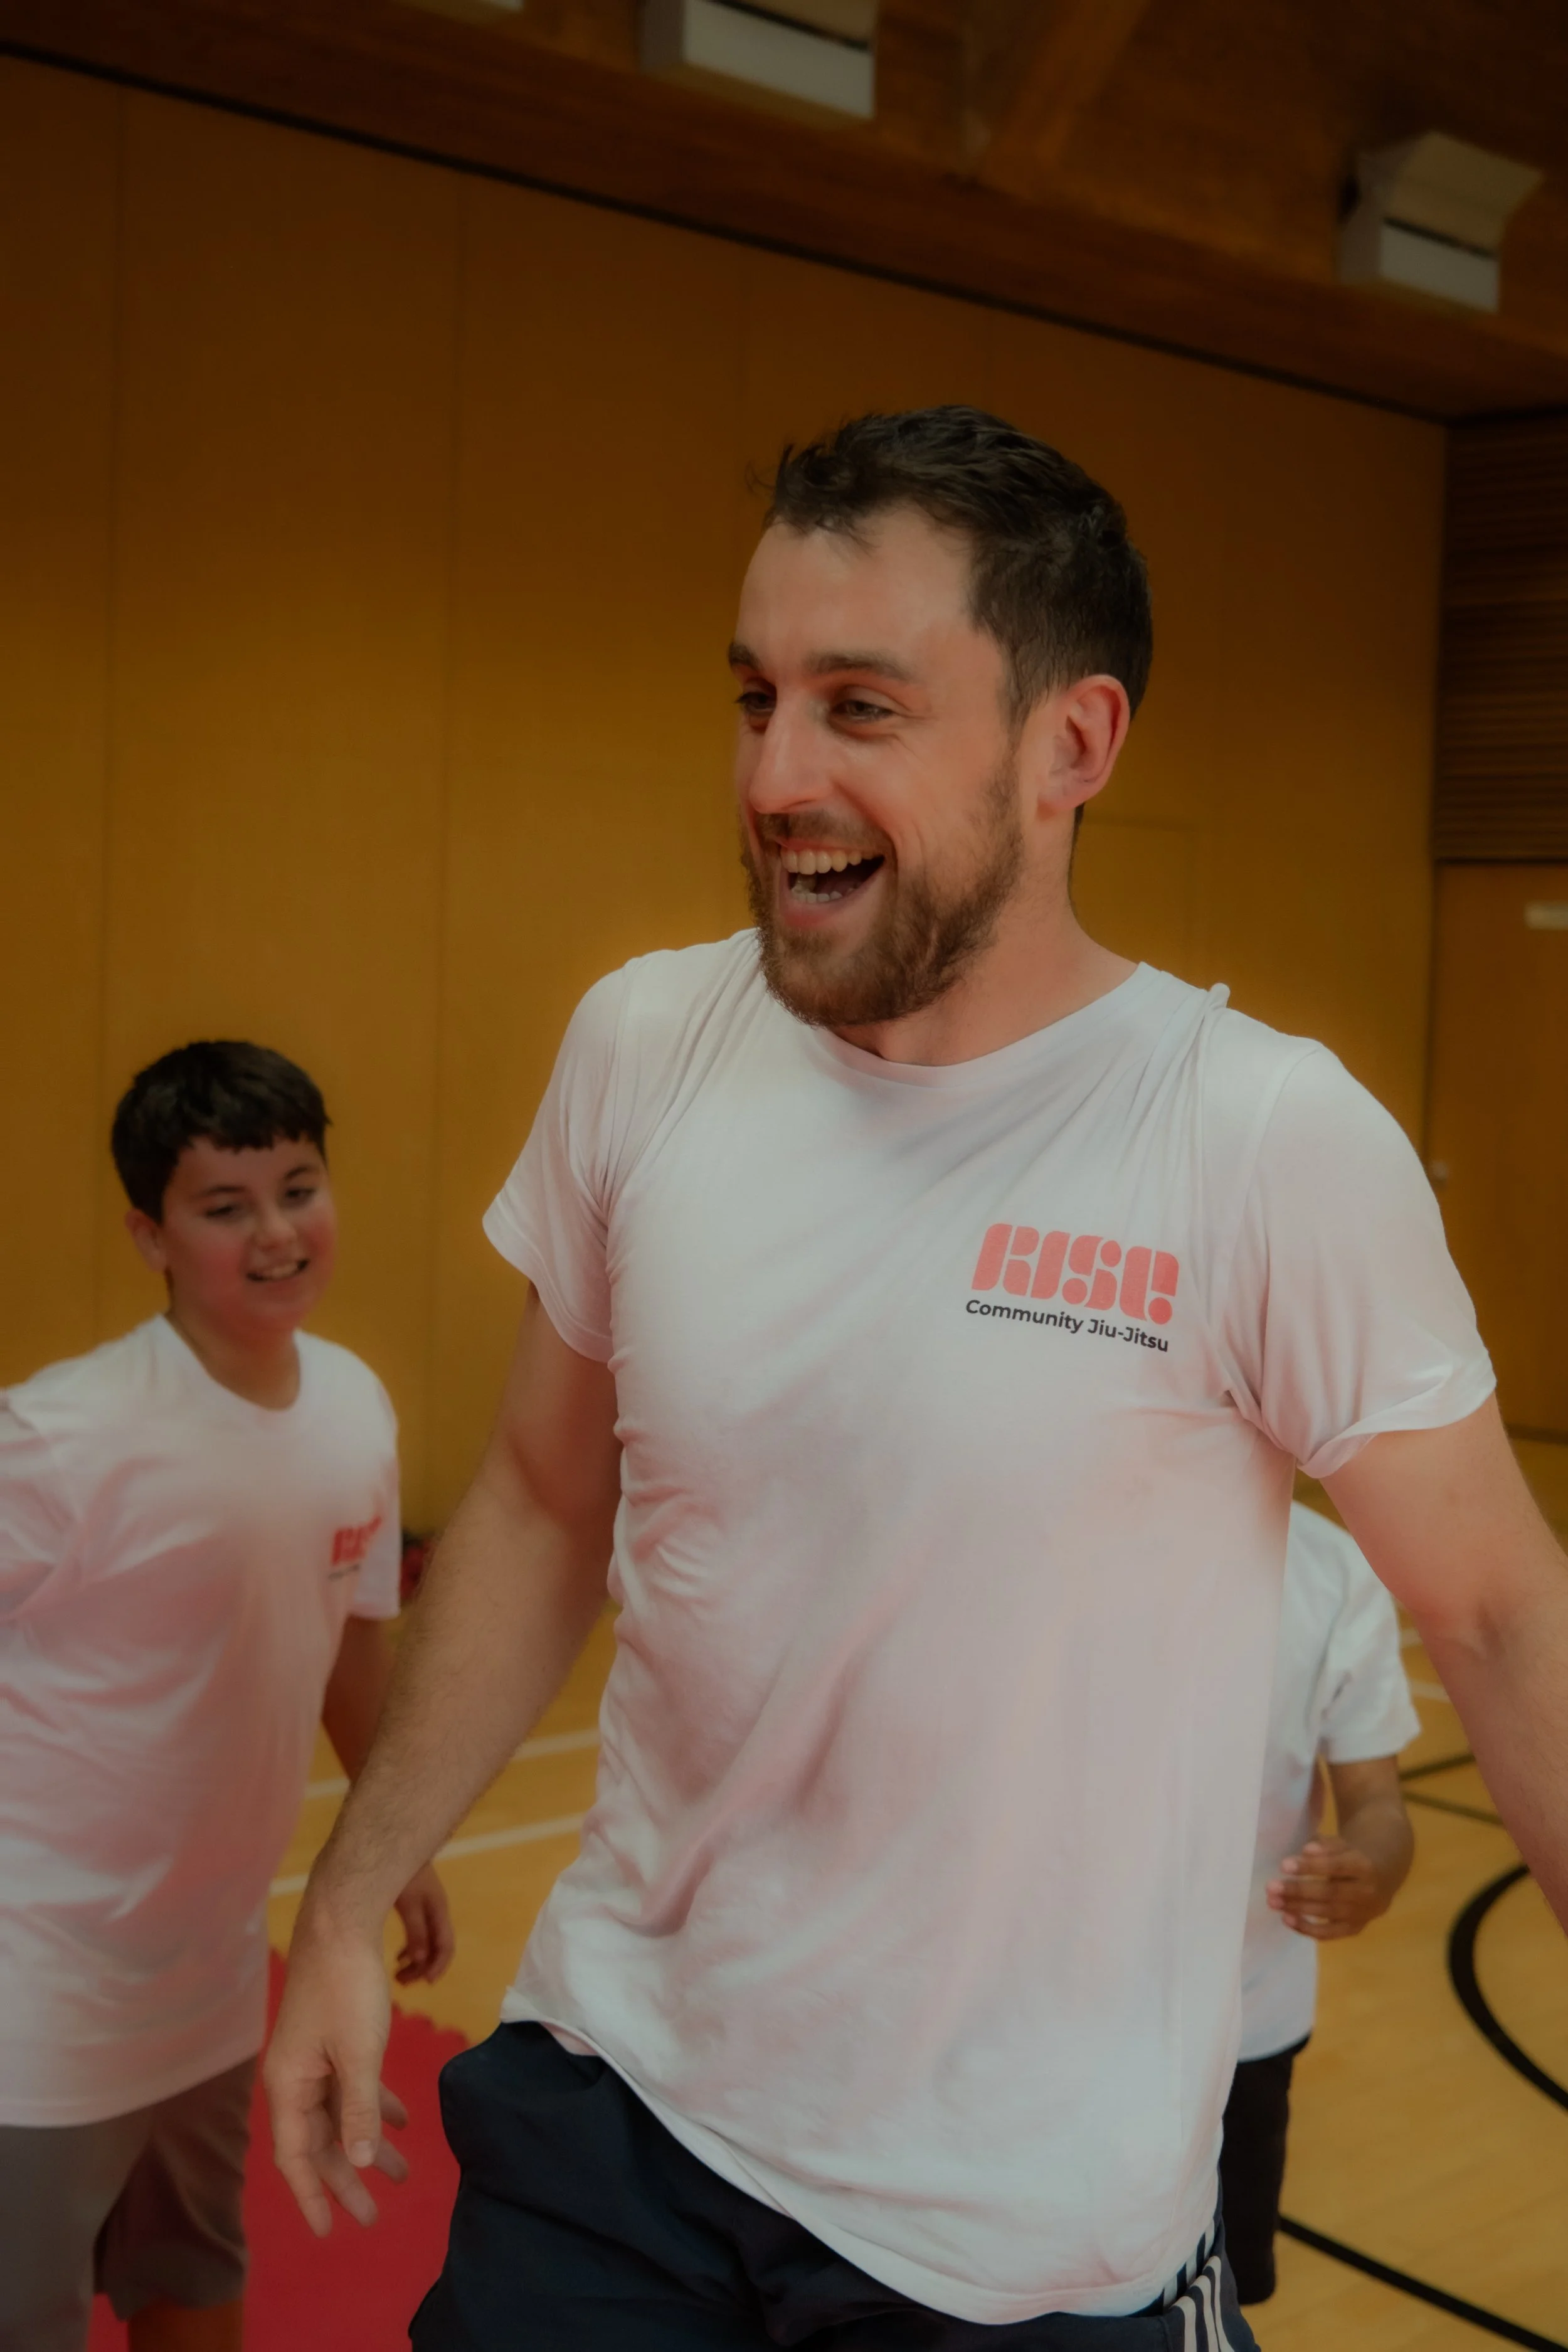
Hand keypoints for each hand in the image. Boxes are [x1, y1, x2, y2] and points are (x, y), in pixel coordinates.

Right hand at [264, 1914, 405, 2235]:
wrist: (342, 1922)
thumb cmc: (346, 1988)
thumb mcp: (360, 2053)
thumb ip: (359, 2110)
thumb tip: (360, 2161)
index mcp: (288, 2086)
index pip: (296, 2157)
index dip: (313, 2196)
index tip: (332, 2230)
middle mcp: (294, 2078)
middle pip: (318, 2142)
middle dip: (347, 2178)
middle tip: (375, 2214)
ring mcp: (312, 2059)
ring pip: (338, 2115)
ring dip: (368, 2142)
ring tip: (401, 2174)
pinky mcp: (331, 2040)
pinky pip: (350, 2086)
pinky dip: (374, 2104)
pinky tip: (403, 2118)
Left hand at [393, 1862, 454, 1985]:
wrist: (396, 1843)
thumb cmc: (405, 1874)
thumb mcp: (409, 1903)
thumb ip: (416, 1931)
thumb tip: (420, 1962)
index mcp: (439, 1911)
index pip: (446, 1946)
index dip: (438, 1966)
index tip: (425, 1983)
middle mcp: (436, 1912)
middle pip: (436, 1947)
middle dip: (422, 1968)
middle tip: (402, 1983)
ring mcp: (427, 1908)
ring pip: (427, 1942)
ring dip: (415, 1961)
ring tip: (398, 1974)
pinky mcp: (416, 1905)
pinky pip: (418, 1934)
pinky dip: (410, 1948)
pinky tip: (399, 1956)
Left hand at [1266, 1835, 1388, 1939]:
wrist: (1382, 1879)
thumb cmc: (1352, 1857)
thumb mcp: (1342, 1845)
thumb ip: (1325, 1846)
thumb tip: (1306, 1850)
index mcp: (1364, 1866)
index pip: (1336, 1866)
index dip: (1310, 1867)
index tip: (1283, 1865)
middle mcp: (1366, 1893)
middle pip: (1330, 1893)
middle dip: (1298, 1891)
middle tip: (1271, 1888)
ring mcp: (1362, 1914)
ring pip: (1328, 1913)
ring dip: (1298, 1909)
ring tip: (1273, 1903)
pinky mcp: (1355, 1929)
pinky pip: (1330, 1933)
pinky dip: (1307, 1929)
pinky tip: (1287, 1919)